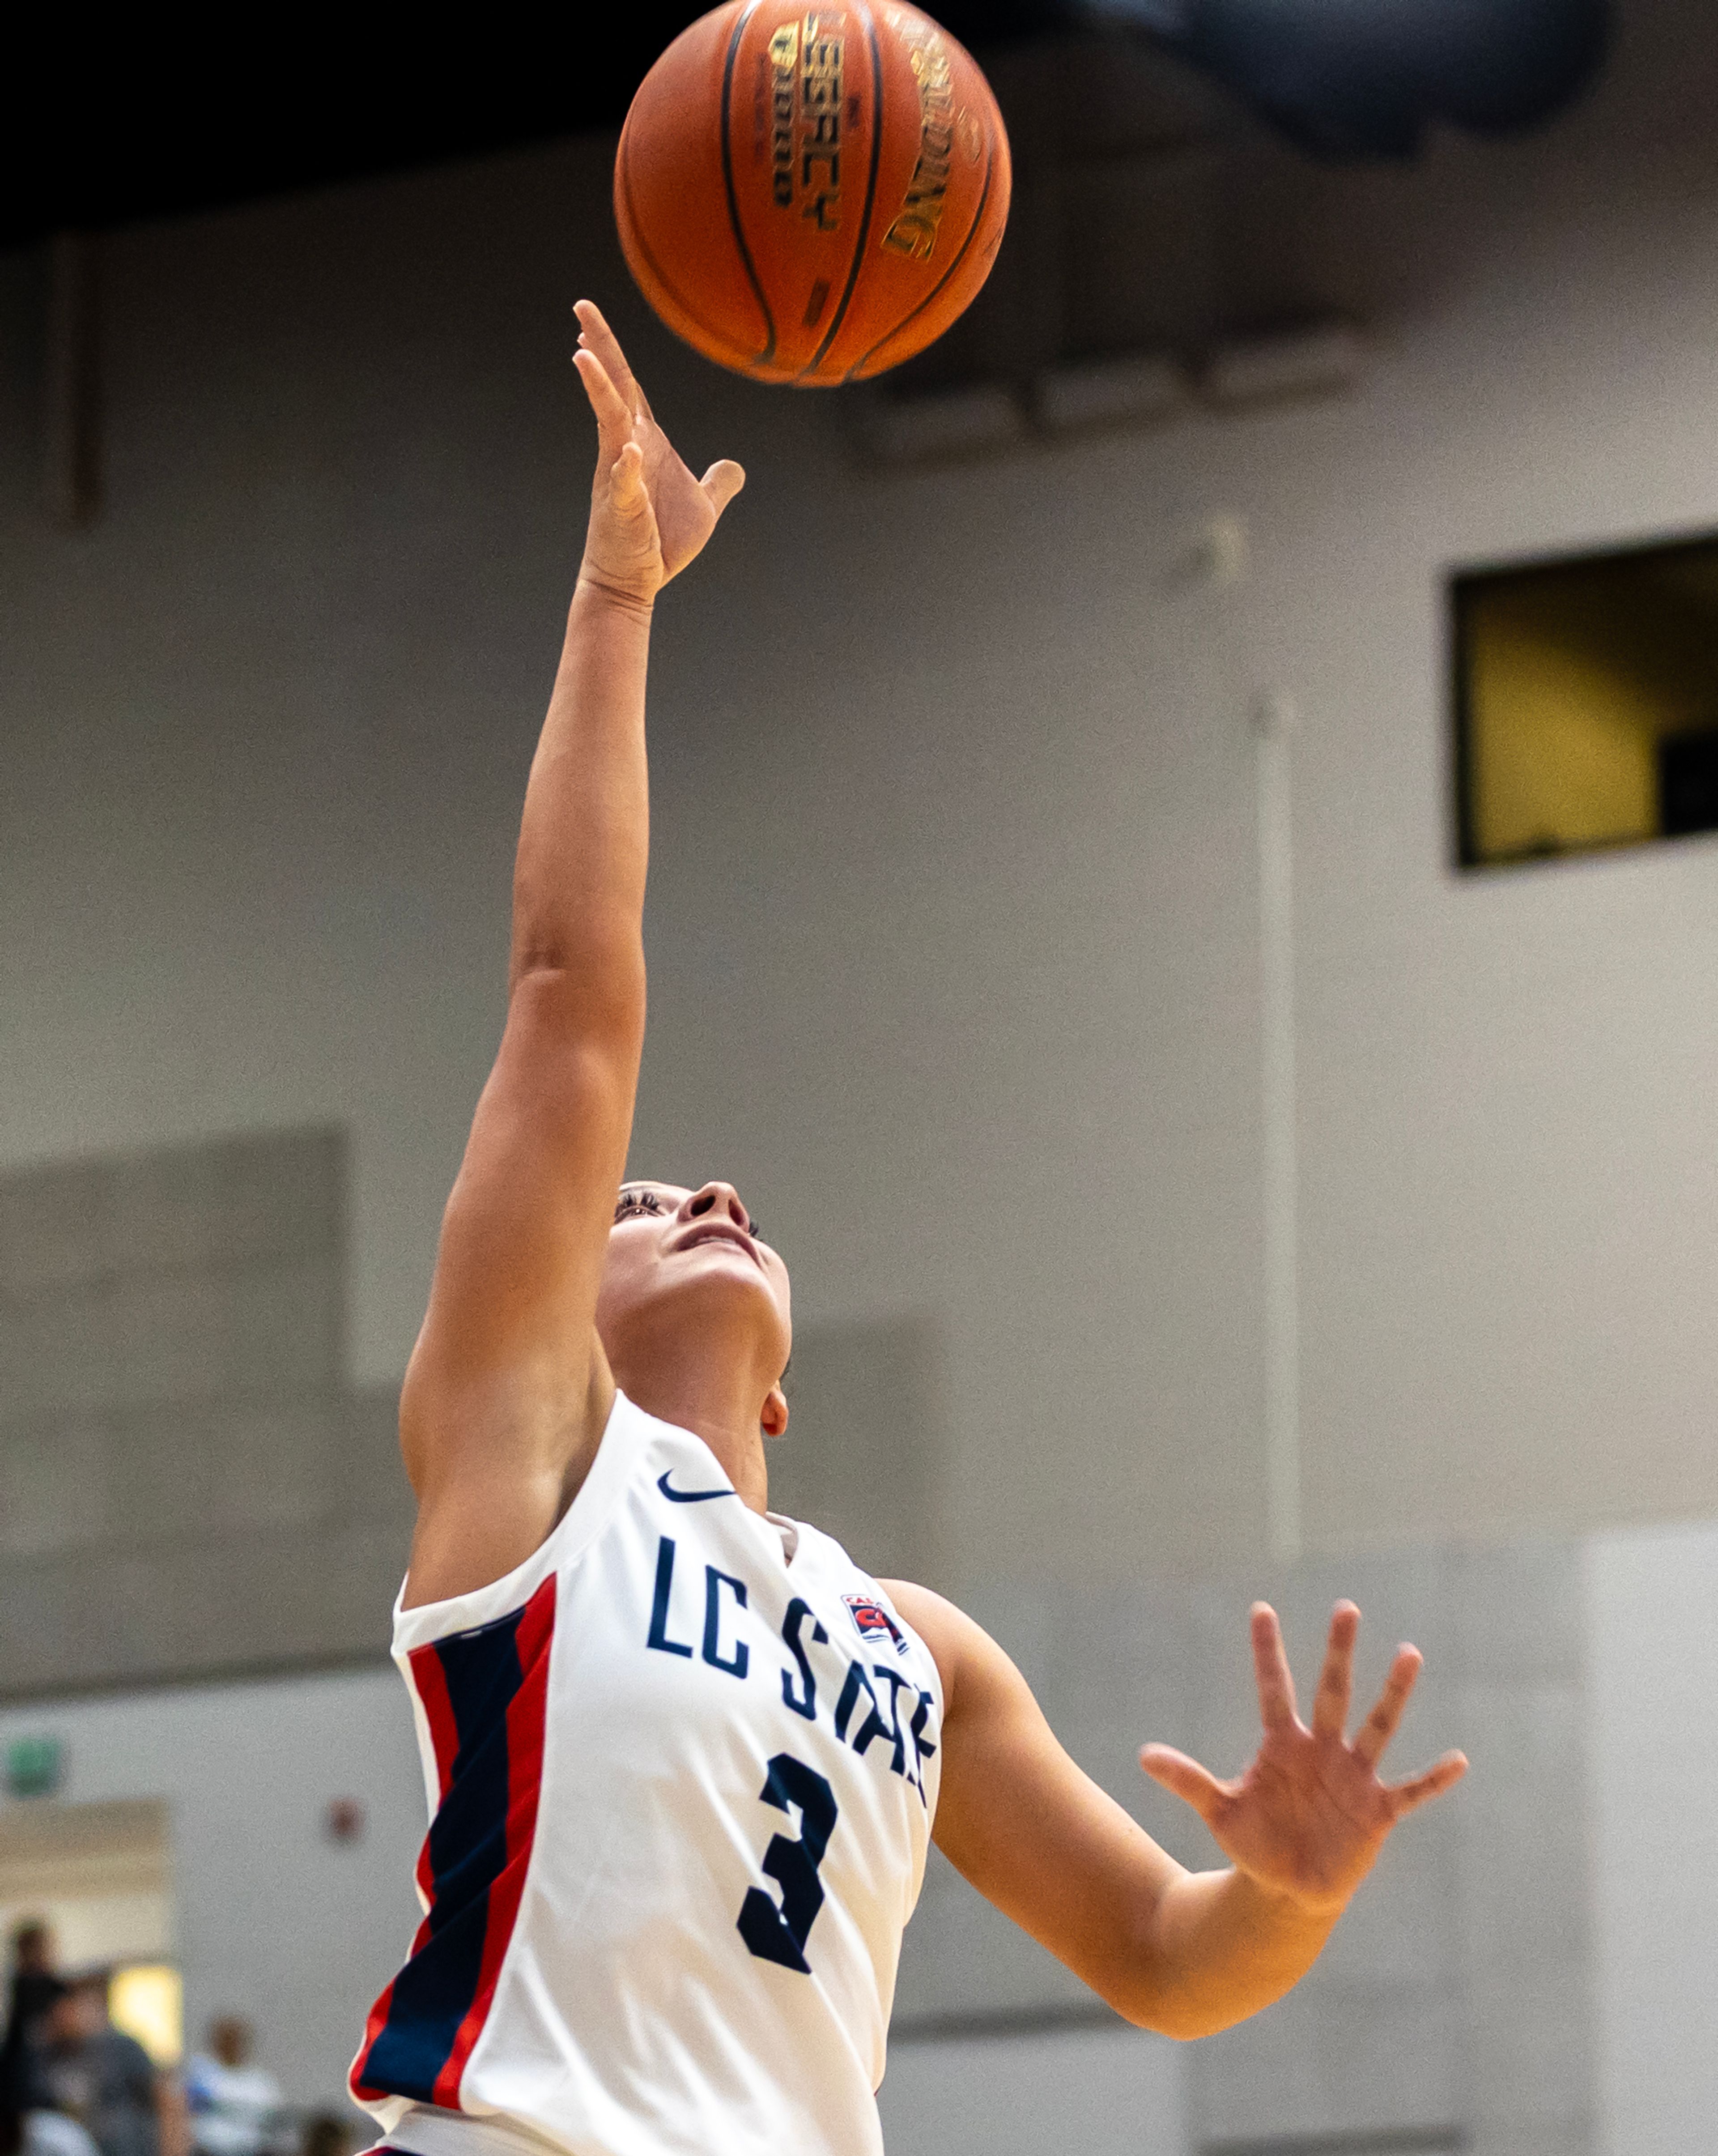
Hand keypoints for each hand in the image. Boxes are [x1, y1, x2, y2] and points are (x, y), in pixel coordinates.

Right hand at [572, 300, 744, 605]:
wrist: (634, 581)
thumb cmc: (662, 542)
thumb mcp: (703, 508)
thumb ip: (719, 483)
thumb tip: (735, 466)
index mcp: (646, 442)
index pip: (629, 388)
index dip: (612, 354)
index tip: (586, 322)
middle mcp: (627, 449)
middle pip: (615, 389)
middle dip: (599, 348)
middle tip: (581, 306)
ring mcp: (620, 476)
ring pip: (609, 423)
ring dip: (599, 390)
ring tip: (583, 356)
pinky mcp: (622, 508)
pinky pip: (624, 482)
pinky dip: (627, 466)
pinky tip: (631, 451)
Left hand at [1140, 1602, 1466, 1917]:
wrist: (1287, 1889)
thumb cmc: (1254, 1843)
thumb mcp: (1220, 1811)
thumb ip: (1188, 1780)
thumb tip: (1142, 1756)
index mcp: (1282, 1744)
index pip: (1273, 1688)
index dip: (1266, 1653)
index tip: (1260, 1609)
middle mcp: (1321, 1749)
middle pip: (1331, 1692)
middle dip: (1337, 1653)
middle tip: (1345, 1608)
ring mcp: (1352, 1777)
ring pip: (1376, 1727)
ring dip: (1393, 1694)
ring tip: (1409, 1653)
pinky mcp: (1376, 1812)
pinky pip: (1410, 1791)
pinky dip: (1434, 1779)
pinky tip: (1459, 1760)